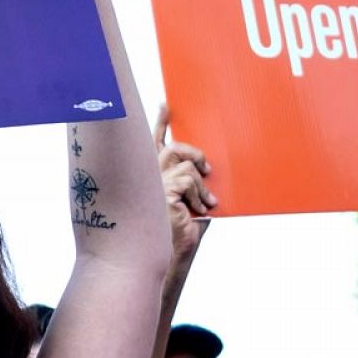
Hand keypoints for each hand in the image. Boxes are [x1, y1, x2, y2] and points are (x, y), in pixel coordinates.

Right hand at [154, 104, 214, 254]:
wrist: (175, 252)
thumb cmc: (182, 229)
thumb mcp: (191, 199)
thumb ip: (190, 180)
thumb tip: (204, 166)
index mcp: (155, 175)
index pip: (156, 143)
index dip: (160, 123)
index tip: (165, 105)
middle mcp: (150, 176)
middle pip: (173, 148)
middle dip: (194, 154)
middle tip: (206, 168)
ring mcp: (154, 182)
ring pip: (185, 164)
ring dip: (200, 184)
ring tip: (204, 202)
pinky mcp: (162, 190)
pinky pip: (188, 179)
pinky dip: (199, 195)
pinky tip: (198, 210)